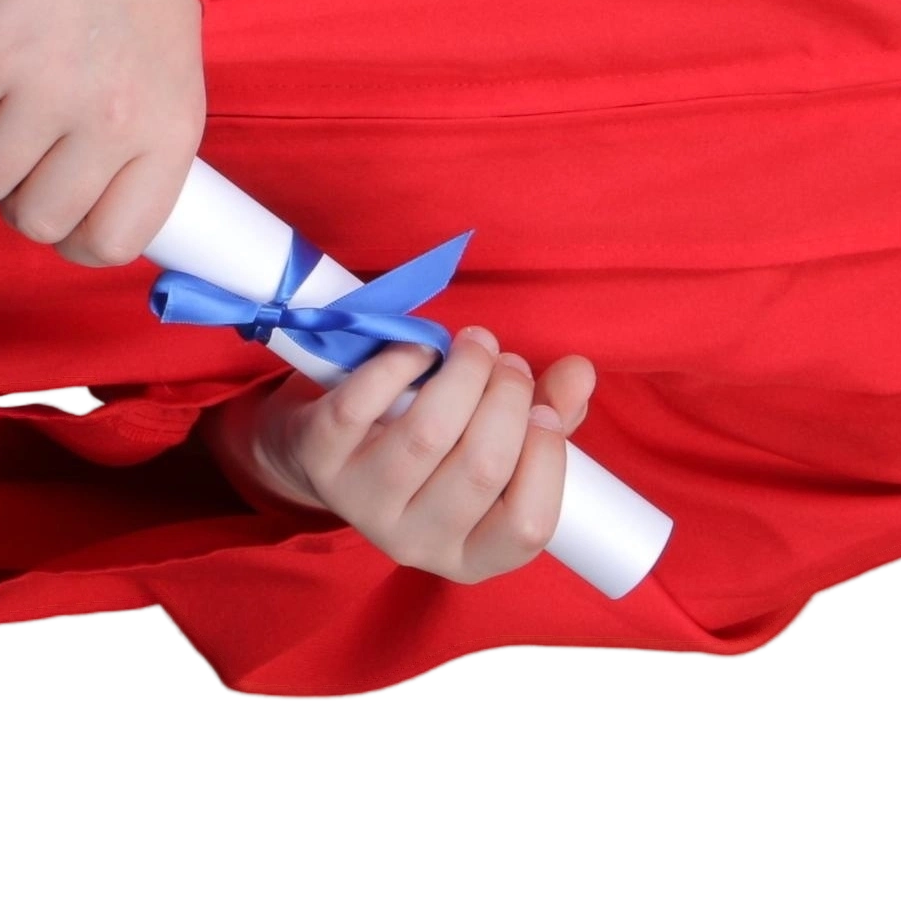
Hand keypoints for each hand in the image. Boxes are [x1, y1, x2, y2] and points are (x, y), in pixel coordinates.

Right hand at [0, 0, 207, 267]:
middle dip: (19, 201)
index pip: (115, 242)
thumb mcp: (172, 83)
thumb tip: (93, 218)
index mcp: (169, 135)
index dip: (76, 240)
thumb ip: (142, 149)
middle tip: (23, 158)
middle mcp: (112, 123)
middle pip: (37, 221)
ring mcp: (48, 89)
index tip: (63, 213)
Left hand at [208, 331, 598, 584]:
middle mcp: (415, 543)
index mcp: (470, 555)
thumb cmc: (431, 451)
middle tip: (508, 362)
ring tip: (476, 344)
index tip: (544, 409)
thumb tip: (578, 374)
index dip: (546, 460)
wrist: (328, 449)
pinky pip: (362, 405)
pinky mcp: (322, 458)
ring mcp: (363, 505)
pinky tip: (419, 351)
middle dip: (507, 398)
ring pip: (427, 435)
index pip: (526, 528)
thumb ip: (548, 414)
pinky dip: (398, 365)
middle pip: (480, 469)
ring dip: (463, 374)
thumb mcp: (494, 446)